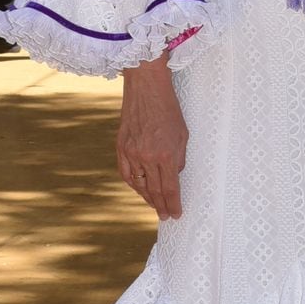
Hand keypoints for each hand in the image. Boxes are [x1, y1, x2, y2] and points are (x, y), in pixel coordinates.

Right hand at [117, 57, 187, 218]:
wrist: (146, 88)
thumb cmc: (169, 109)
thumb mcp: (183, 134)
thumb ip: (179, 158)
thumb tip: (174, 175)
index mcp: (166, 155)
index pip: (170, 189)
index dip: (174, 204)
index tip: (177, 214)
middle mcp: (147, 157)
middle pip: (155, 191)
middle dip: (162, 206)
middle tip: (166, 215)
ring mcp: (131, 153)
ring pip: (139, 185)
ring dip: (147, 198)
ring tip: (155, 205)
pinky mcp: (121, 147)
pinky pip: (126, 173)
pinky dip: (133, 184)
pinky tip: (140, 189)